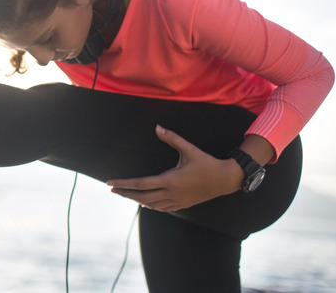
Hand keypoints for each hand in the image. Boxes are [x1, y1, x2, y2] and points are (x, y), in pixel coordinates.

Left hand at [106, 125, 242, 211]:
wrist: (225, 180)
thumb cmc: (207, 163)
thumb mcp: (189, 149)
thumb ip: (172, 138)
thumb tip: (157, 127)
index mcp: (170, 180)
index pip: (141, 184)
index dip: (124, 184)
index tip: (110, 183)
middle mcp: (171, 193)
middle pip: (142, 197)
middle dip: (126, 193)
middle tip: (113, 190)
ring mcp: (177, 201)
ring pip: (151, 205)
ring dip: (137, 200)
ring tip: (125, 195)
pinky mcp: (182, 204)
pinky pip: (162, 208)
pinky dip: (151, 206)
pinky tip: (145, 203)